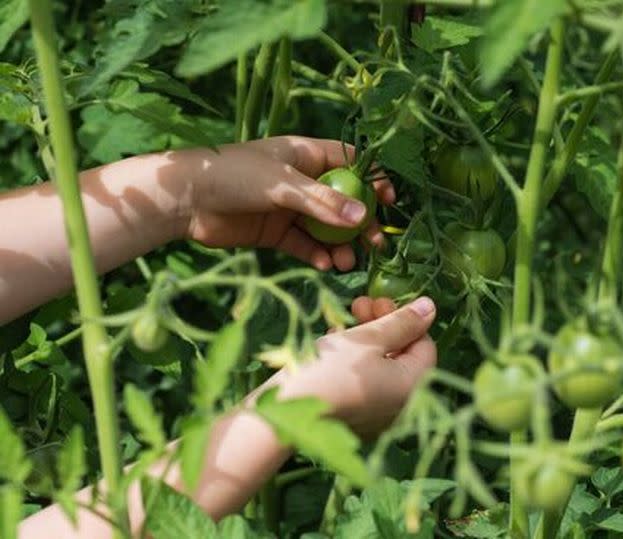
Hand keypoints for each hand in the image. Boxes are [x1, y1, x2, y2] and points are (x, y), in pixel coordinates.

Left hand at [176, 136, 394, 270]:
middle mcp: (301, 181)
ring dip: (339, 245)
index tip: (389, 201)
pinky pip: (304, 245)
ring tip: (347, 262)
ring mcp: (288, 208)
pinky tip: (324, 265)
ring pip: (325, 228)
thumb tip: (365, 216)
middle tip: (375, 242)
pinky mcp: (274, 232)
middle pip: (343, 201)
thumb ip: (323, 202)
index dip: (372, 179)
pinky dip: (316, 255)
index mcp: (306, 155)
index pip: (350, 162)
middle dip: (360, 222)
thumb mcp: (283, 186)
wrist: (184, 200)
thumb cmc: (234, 176)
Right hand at [274, 296, 436, 437]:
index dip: (404, 318)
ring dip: (365, 340)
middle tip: (359, 304)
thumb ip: (401, 322)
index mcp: (413, 386)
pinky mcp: (353, 419)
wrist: (284, 412)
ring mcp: (377, 416)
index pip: (424, 344)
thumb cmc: (331, 370)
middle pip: (402, 356)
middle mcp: (401, 406)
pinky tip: (333, 343)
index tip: (377, 300)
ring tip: (341, 321)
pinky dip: (353, 362)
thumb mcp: (367, 338)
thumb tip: (430, 307)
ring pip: (380, 368)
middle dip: (382, 326)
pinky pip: (362, 384)